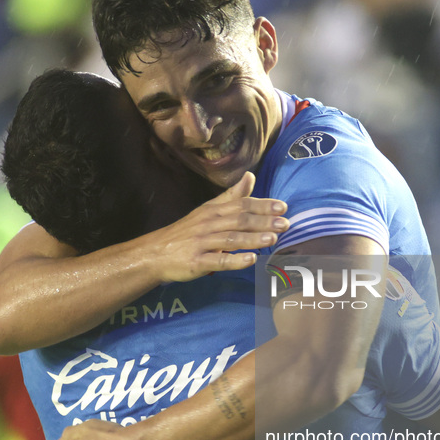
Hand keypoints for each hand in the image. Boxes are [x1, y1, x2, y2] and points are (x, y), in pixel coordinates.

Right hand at [153, 171, 288, 280]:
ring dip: (253, 238)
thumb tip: (250, 176)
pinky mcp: (196, 262)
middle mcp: (208, 224)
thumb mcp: (207, 210)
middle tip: (285, 224)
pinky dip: (235, 260)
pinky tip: (251, 260)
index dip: (262, 205)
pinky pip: (218, 260)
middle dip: (263, 221)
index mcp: (212, 210)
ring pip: (230, 239)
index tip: (282, 207)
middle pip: (239, 220)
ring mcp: (201, 243)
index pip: (241, 205)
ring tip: (273, 239)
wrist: (154, 253)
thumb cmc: (186, 233)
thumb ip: (230, 196)